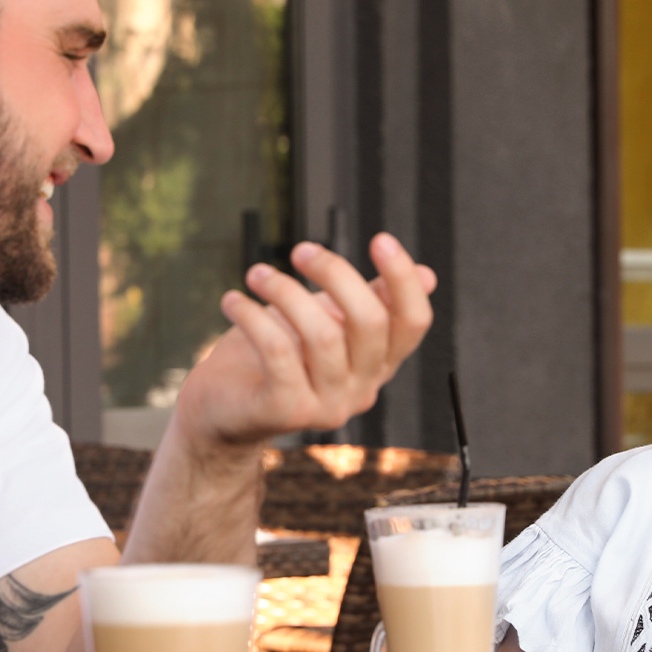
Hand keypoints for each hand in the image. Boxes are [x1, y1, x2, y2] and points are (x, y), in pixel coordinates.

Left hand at [176, 234, 435, 445]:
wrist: (223, 409)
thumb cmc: (275, 358)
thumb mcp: (328, 321)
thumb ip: (371, 300)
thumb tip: (428, 275)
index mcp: (379, 363)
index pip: (414, 322)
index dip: (403, 280)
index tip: (380, 239)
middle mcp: (362, 388)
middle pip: (371, 322)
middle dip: (336, 274)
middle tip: (300, 250)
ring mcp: (328, 406)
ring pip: (323, 336)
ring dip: (285, 291)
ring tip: (257, 274)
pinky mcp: (287, 412)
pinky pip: (278, 353)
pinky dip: (253, 318)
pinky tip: (233, 301)